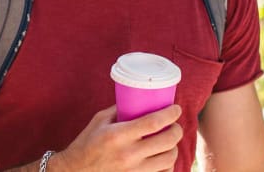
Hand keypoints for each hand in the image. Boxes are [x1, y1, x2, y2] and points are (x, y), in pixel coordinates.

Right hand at [46, 105, 182, 171]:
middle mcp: (128, 155)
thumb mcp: (99, 121)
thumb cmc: (86, 144)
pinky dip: (167, 165)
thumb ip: (119, 110)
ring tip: (169, 142)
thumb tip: (138, 98)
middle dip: (177, 130)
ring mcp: (134, 171)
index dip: (170, 114)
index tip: (176, 109)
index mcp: (118, 136)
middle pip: (167, 141)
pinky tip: (162, 159)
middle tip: (174, 125)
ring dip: (174, 148)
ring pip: (169, 159)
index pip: (154, 122)